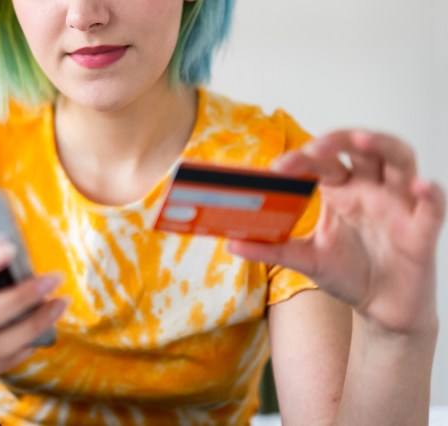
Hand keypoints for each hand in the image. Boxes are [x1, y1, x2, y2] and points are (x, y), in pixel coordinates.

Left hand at [228, 130, 445, 333]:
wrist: (381, 308)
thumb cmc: (348, 274)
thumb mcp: (306, 260)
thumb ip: (271, 250)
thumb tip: (231, 244)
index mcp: (342, 191)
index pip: (324, 162)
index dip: (303, 158)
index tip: (277, 168)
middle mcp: (371, 190)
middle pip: (362, 148)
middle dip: (339, 141)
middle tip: (314, 149)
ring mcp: (399, 205)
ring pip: (400, 160)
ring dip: (383, 146)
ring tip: (362, 141)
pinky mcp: (422, 229)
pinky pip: (432, 206)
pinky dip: (430, 193)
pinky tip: (418, 186)